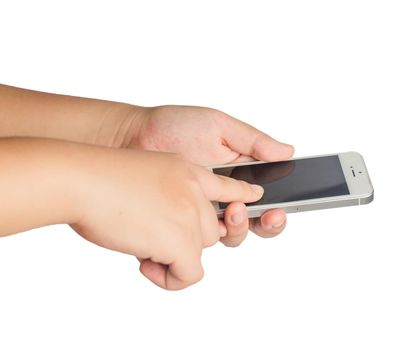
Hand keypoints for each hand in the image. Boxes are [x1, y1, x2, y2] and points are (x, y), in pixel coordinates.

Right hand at [72, 147, 263, 289]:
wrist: (83, 178)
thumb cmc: (100, 176)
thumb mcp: (144, 172)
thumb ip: (166, 193)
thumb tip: (167, 225)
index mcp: (187, 171)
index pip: (226, 184)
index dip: (240, 193)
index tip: (253, 196)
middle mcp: (194, 191)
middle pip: (210, 229)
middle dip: (183, 239)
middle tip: (149, 235)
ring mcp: (191, 215)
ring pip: (198, 249)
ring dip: (171, 255)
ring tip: (140, 244)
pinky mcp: (182, 241)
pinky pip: (191, 273)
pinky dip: (171, 278)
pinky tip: (146, 263)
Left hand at [126, 105, 294, 245]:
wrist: (134, 135)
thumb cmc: (175, 126)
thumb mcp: (219, 127)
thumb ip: (253, 142)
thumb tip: (288, 151)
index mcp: (239, 175)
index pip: (266, 200)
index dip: (276, 210)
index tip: (277, 209)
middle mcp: (224, 197)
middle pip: (253, 223)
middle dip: (259, 224)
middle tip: (244, 210)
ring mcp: (201, 211)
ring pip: (228, 236)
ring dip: (234, 230)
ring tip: (227, 212)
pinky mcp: (179, 222)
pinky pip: (195, 242)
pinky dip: (201, 240)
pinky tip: (199, 225)